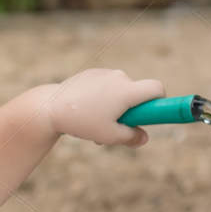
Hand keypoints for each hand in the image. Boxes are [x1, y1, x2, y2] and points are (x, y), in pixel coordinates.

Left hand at [46, 69, 164, 146]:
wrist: (50, 107)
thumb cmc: (82, 122)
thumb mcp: (110, 136)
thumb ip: (132, 137)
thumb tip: (144, 137)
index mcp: (127, 91)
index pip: (157, 88)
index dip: (160, 101)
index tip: (153, 113)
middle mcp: (119, 77)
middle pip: (136, 93)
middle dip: (132, 110)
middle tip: (116, 127)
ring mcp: (104, 73)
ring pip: (120, 91)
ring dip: (115, 107)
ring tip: (96, 124)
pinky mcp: (91, 73)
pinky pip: (106, 87)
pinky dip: (103, 99)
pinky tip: (86, 111)